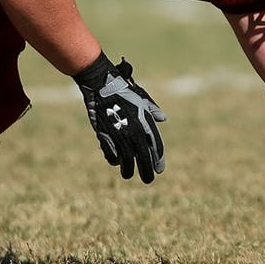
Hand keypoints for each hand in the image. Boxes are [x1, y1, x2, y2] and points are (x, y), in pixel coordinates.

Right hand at [73, 53, 165, 182]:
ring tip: (128, 175)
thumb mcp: (141, 97)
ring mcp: (120, 133)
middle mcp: (134, 129)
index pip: (155, 145)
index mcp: (145, 121)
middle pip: (144, 156)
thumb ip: (151, 109)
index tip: (159, 170)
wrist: (101, 83)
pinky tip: (116, 162)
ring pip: (127, 159)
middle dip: (147, 170)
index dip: (158, 159)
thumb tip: (163, 118)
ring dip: (128, 169)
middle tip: (148, 180)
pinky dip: (114, 159)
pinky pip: (112, 153)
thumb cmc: (122, 88)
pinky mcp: (105, 134)